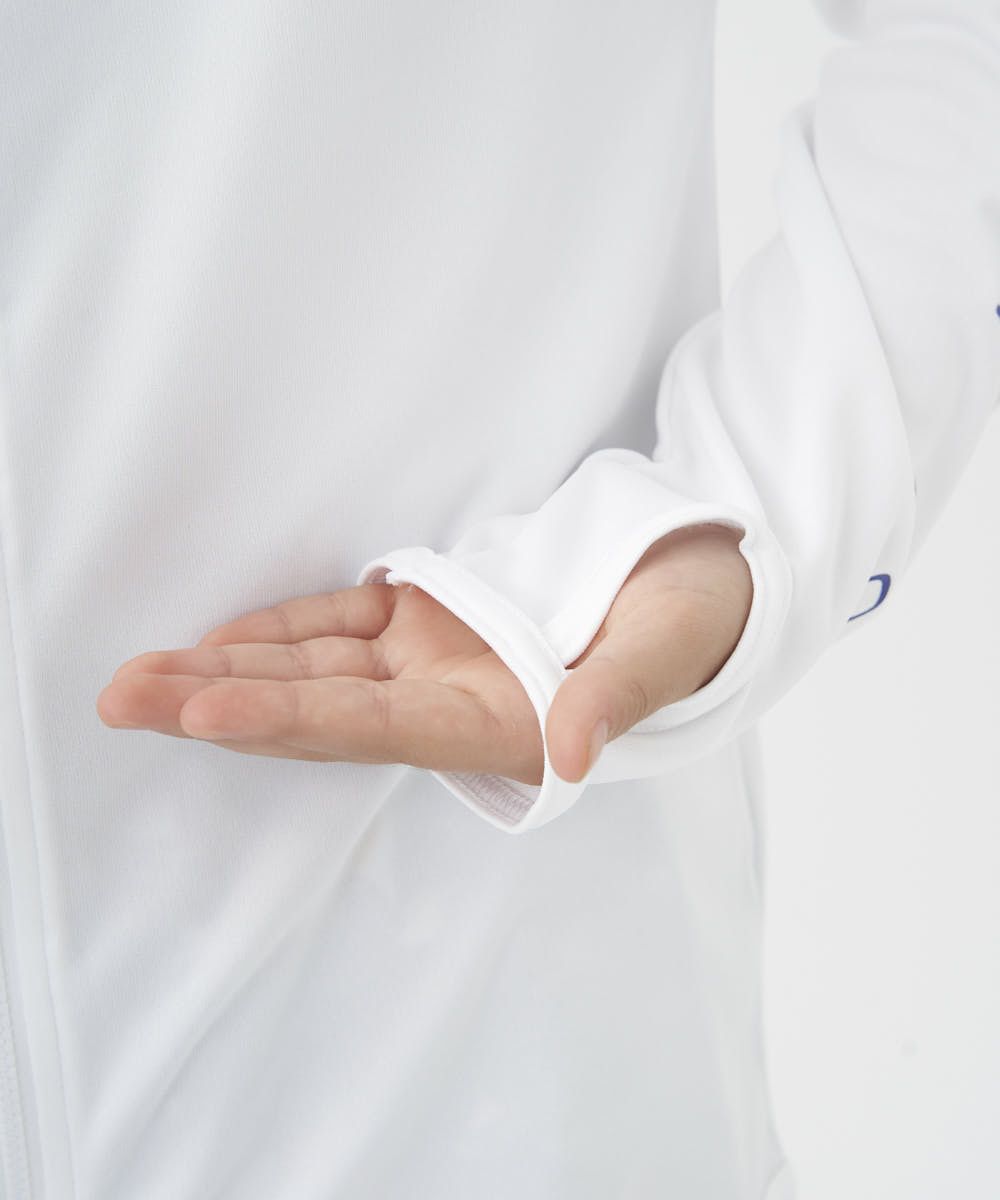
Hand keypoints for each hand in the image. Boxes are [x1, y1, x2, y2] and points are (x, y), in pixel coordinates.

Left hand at [96, 523, 752, 784]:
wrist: (697, 581)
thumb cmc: (696, 616)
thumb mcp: (668, 648)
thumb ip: (616, 697)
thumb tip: (574, 751)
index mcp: (499, 721)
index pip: (375, 728)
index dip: (291, 721)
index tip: (205, 710)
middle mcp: (448, 702)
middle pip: (315, 713)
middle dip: (220, 707)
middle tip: (123, 699)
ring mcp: (431, 660)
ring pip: (313, 670)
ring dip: (228, 670)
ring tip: (140, 676)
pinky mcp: (426, 617)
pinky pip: (340, 625)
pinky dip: (281, 630)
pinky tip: (221, 641)